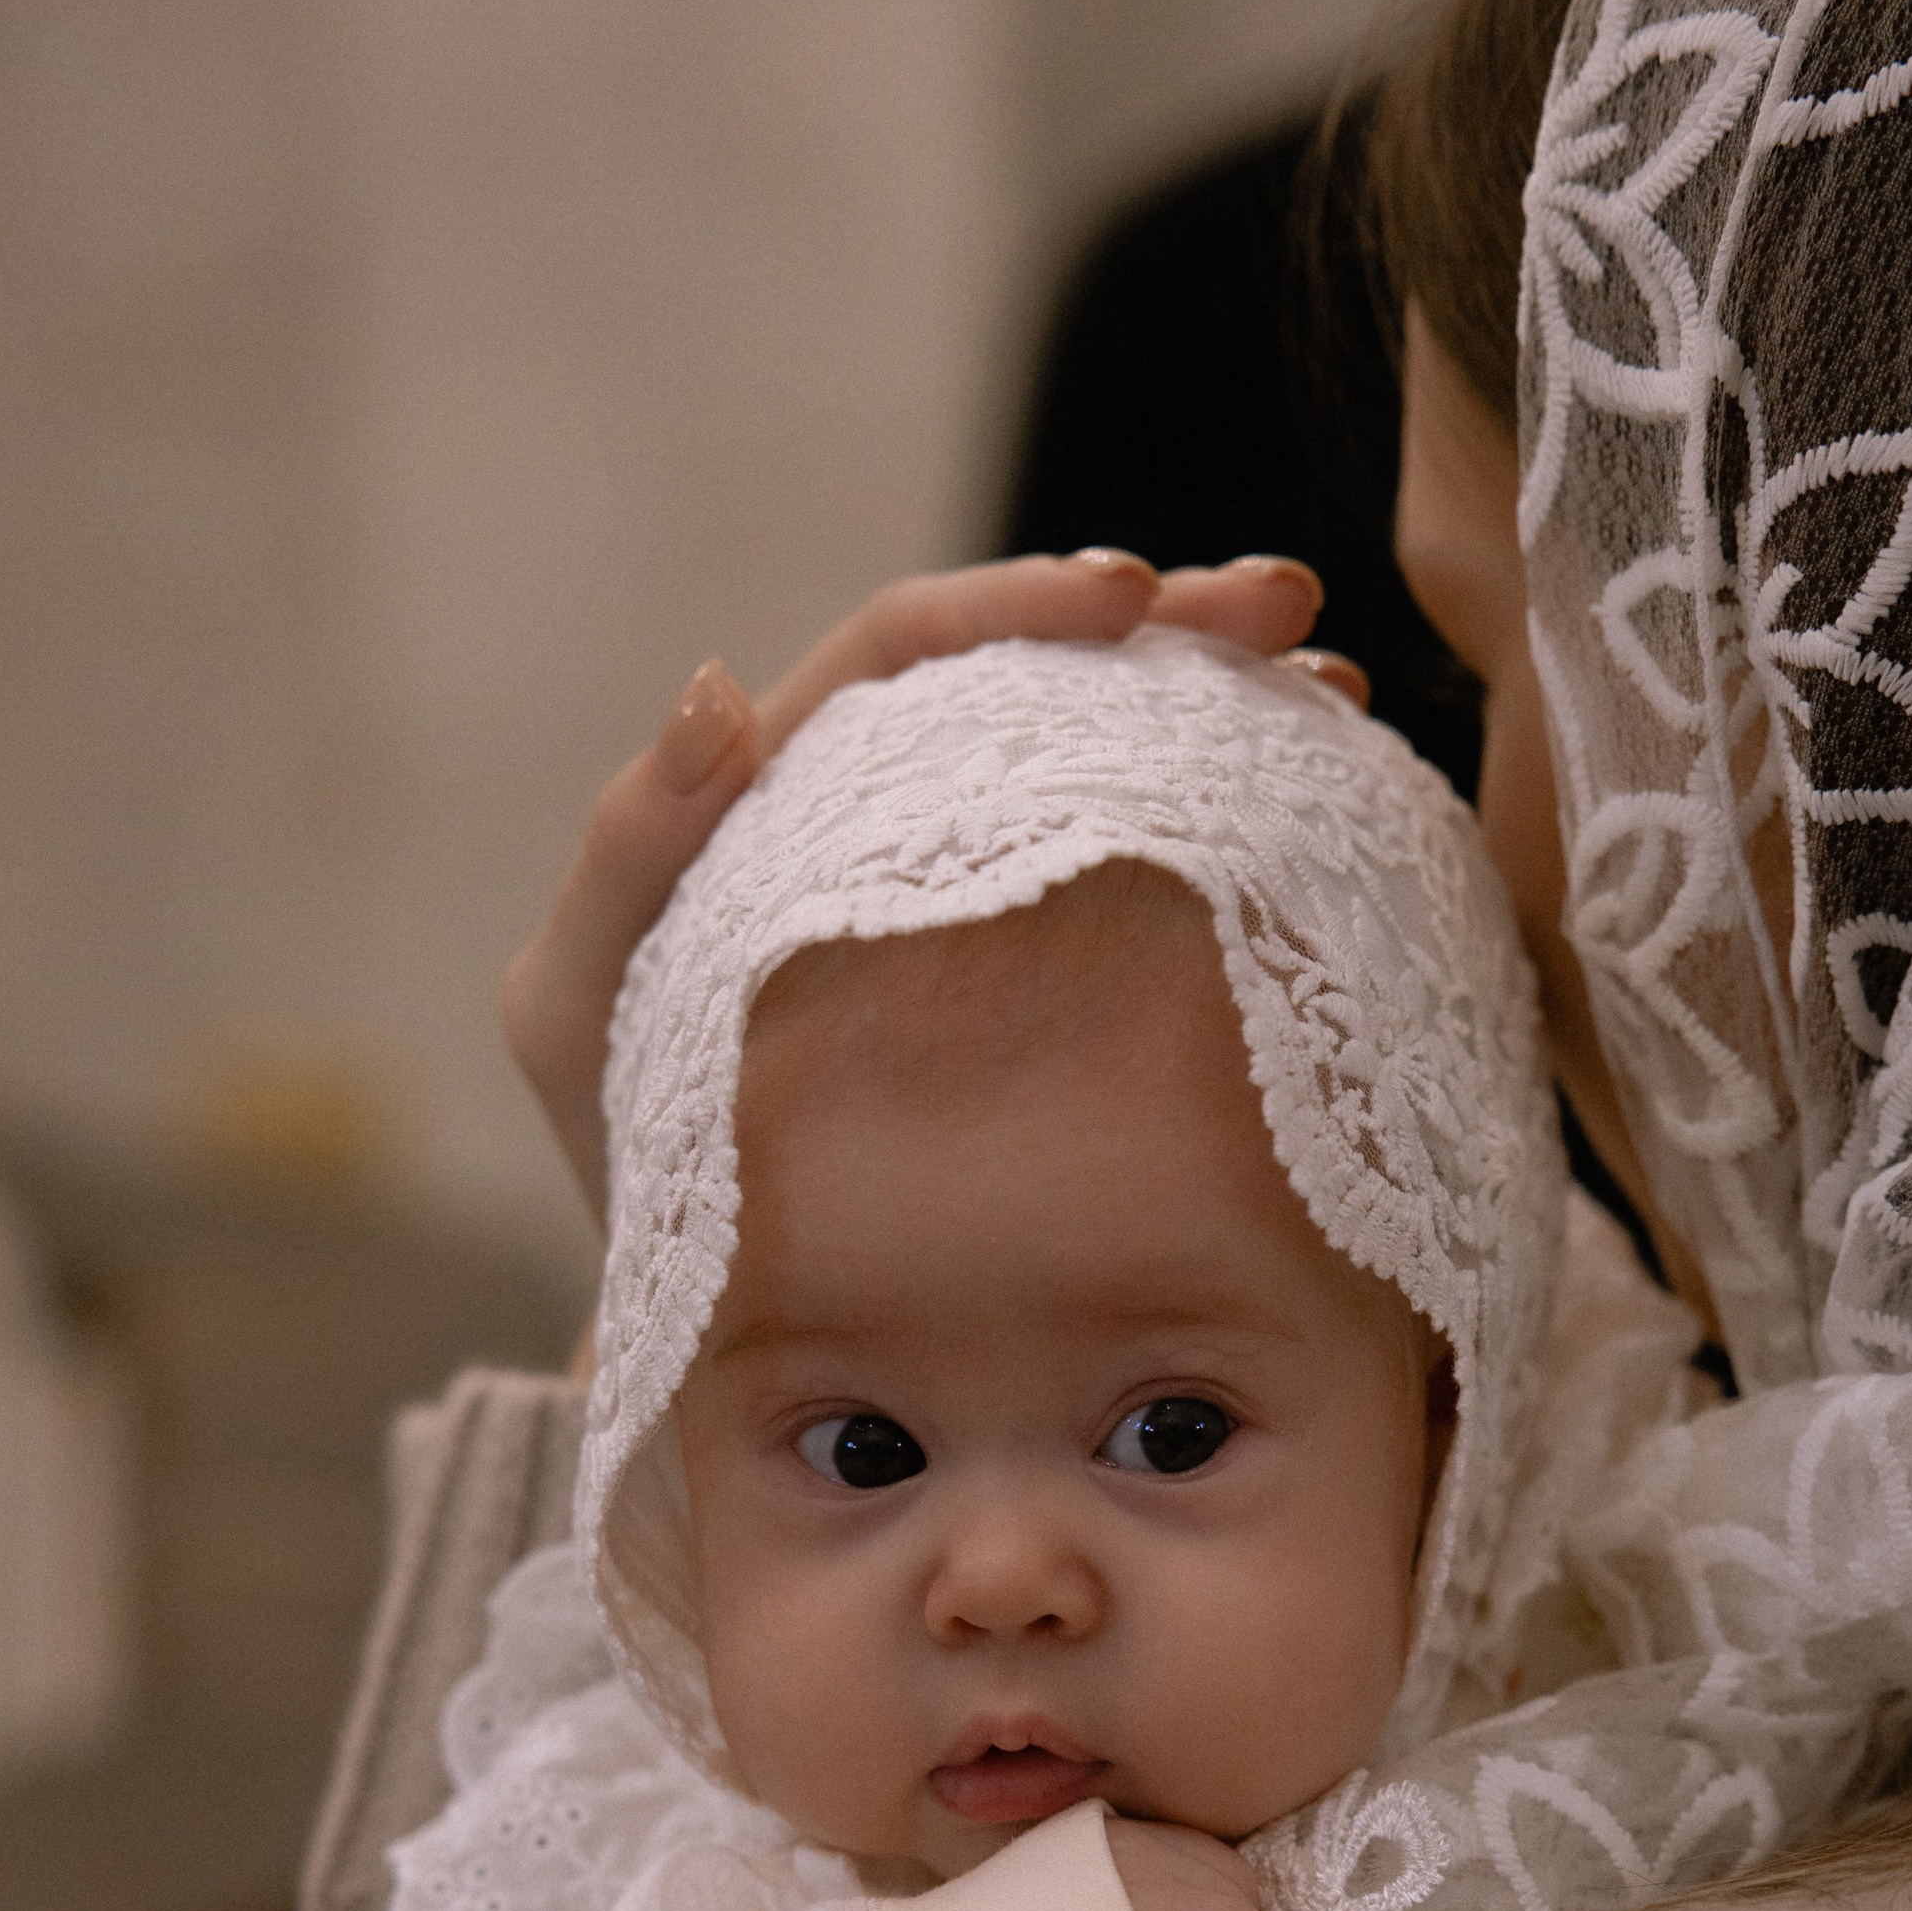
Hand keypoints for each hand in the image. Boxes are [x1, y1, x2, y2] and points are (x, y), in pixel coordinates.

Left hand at [503, 552, 1367, 1224]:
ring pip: (1111, 753)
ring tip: (1332, 695)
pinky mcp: (1056, 977)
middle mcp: (896, 812)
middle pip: (1035, 674)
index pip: (906, 654)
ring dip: (1225, 702)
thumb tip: (717, 689)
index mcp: (790, 790)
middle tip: (1283, 613)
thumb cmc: (638, 1164)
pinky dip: (1235, 822)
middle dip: (1169, 622)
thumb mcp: (579, 1013)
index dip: (1013, 610)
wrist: (723, 1307)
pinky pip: (1151, 867)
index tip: (1131, 603)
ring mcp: (983, 893)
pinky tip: (1324, 803)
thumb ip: (623, 860)